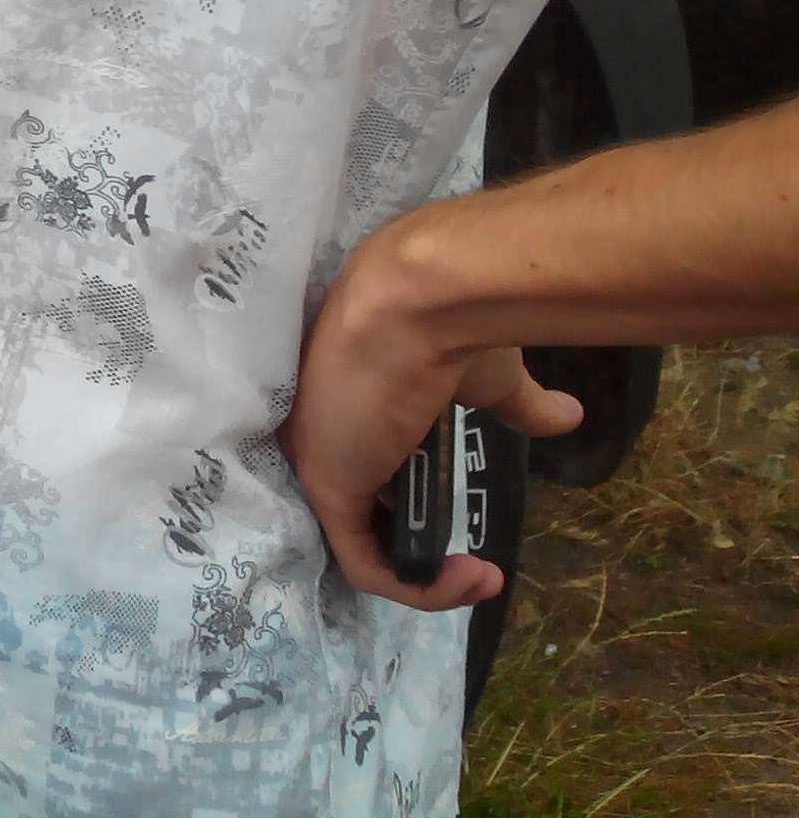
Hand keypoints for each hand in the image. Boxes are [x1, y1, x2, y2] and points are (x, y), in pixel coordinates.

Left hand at [286, 217, 585, 611]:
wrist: (423, 300)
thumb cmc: (451, 329)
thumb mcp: (492, 380)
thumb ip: (521, 405)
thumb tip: (569, 416)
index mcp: (351, 412)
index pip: (369, 478)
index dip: (412, 511)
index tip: (464, 535)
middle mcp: (324, 439)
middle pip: (361, 519)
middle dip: (418, 556)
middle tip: (472, 567)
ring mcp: (319, 462)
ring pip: (362, 550)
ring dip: (427, 581)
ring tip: (481, 578)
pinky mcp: (328, 485)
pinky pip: (364, 563)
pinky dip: (417, 587)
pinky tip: (471, 577)